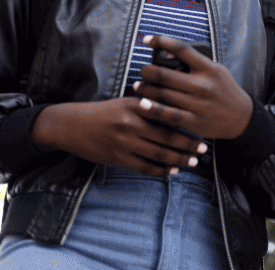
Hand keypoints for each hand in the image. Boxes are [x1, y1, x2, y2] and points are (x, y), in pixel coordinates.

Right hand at [31, 97, 207, 176]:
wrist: (72, 125)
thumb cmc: (103, 112)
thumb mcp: (125, 102)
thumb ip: (147, 107)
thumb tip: (175, 112)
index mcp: (135, 105)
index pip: (166, 115)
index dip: (186, 124)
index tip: (201, 129)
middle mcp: (131, 123)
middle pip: (166, 137)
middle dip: (187, 145)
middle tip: (203, 149)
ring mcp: (124, 142)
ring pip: (158, 154)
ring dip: (178, 160)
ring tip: (192, 162)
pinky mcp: (117, 157)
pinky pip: (143, 167)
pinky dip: (160, 170)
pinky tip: (171, 171)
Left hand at [133, 35, 254, 139]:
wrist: (241, 117)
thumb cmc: (224, 90)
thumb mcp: (216, 70)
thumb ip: (196, 63)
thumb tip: (167, 55)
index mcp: (209, 68)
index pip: (181, 49)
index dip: (161, 41)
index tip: (146, 39)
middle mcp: (203, 85)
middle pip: (166, 75)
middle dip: (147, 71)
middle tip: (142, 70)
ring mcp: (198, 104)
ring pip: (164, 94)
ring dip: (146, 89)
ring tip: (137, 86)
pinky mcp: (194, 121)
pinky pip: (169, 114)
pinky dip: (153, 109)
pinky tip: (142, 104)